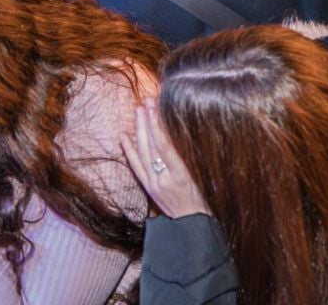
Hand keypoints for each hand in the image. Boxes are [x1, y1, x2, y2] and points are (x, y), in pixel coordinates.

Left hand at [123, 97, 207, 218]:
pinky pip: (136, 166)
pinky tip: (124, 135)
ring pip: (143, 152)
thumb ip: (191, 158)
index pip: (165, 146)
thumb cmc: (204, 200)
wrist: (190, 226)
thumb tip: (183, 132)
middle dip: (148, 121)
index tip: (156, 107)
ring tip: (138, 110)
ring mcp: (153, 183)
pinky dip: (129, 150)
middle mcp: (163, 179)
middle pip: (152, 146)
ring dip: (140, 130)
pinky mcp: (148, 187)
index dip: (159, 126)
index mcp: (180, 175)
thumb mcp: (203, 177)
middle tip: (146, 101)